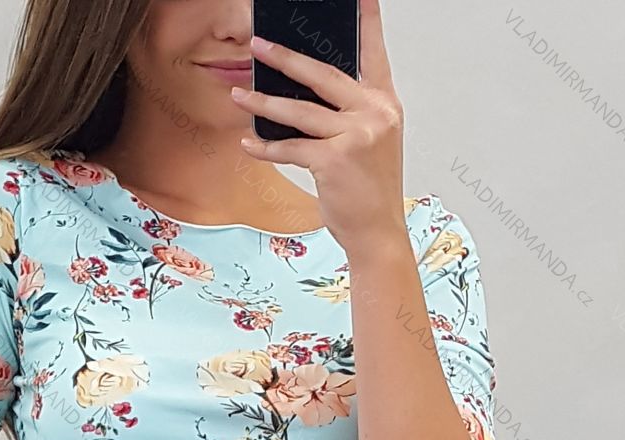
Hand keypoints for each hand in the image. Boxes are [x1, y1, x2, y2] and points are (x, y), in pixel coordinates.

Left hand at [232, 0, 405, 251]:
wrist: (378, 233)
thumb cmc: (368, 191)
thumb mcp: (368, 143)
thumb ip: (347, 114)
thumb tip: (302, 94)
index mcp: (385, 105)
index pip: (373, 52)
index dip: (365, 21)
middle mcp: (375, 114)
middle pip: (323, 75)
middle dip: (286, 58)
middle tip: (259, 43)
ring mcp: (357, 135)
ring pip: (300, 111)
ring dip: (264, 104)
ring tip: (240, 95)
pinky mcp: (336, 160)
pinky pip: (291, 148)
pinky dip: (266, 148)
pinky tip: (248, 143)